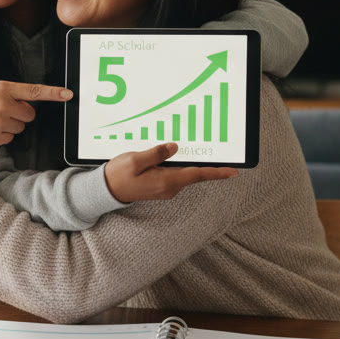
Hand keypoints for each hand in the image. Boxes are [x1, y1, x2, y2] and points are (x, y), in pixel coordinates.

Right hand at [0, 80, 72, 150]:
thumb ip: (9, 93)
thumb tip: (28, 105)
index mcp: (2, 88)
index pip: (34, 91)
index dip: (53, 93)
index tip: (68, 94)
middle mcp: (2, 104)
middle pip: (29, 115)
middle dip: (21, 114)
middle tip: (3, 111)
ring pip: (20, 128)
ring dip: (11, 125)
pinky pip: (10, 138)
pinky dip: (2, 135)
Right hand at [104, 143, 238, 202]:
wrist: (106, 191)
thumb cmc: (119, 175)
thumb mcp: (135, 160)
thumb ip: (157, 153)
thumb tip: (175, 147)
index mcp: (166, 181)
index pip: (197, 175)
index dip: (217, 173)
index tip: (233, 172)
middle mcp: (169, 188)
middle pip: (194, 173)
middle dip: (207, 165)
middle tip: (220, 151)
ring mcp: (166, 189)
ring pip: (185, 173)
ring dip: (191, 163)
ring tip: (196, 147)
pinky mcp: (160, 186)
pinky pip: (176, 175)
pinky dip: (180, 165)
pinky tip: (175, 155)